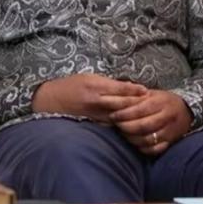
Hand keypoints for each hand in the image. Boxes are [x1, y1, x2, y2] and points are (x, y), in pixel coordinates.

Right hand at [31, 74, 147, 121]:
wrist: (50, 101)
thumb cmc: (70, 86)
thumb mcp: (88, 78)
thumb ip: (107, 83)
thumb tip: (127, 87)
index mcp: (95, 86)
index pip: (120, 88)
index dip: (135, 90)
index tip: (146, 91)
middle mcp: (96, 101)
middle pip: (122, 103)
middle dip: (137, 104)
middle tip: (152, 104)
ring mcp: (94, 114)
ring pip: (119, 116)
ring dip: (133, 116)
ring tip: (146, 115)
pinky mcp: (92, 124)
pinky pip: (110, 125)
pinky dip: (122, 124)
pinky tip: (131, 125)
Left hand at [110, 90, 191, 156]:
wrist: (187, 110)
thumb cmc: (164, 100)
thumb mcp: (152, 93)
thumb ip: (135, 95)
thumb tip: (115, 95)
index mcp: (161, 102)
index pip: (139, 110)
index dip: (123, 114)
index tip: (113, 115)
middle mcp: (166, 117)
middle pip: (142, 126)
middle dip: (125, 127)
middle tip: (115, 125)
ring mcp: (170, 131)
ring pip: (147, 139)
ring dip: (131, 138)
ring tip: (123, 133)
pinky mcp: (170, 142)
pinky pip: (154, 149)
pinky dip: (142, 148)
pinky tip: (135, 143)